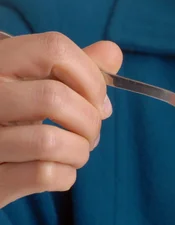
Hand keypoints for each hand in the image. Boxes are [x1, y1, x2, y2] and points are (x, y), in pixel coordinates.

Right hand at [0, 32, 122, 207]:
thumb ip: (70, 68)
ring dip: (79, 152)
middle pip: (55, 97)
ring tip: (76, 154)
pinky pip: (43, 175)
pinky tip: (61, 172)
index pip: (54, 48)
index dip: (91, 77)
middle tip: (90, 135)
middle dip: (90, 122)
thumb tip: (112, 53)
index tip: (98, 101)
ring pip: (49, 141)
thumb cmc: (11, 119)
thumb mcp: (33, 84)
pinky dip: (66, 176)